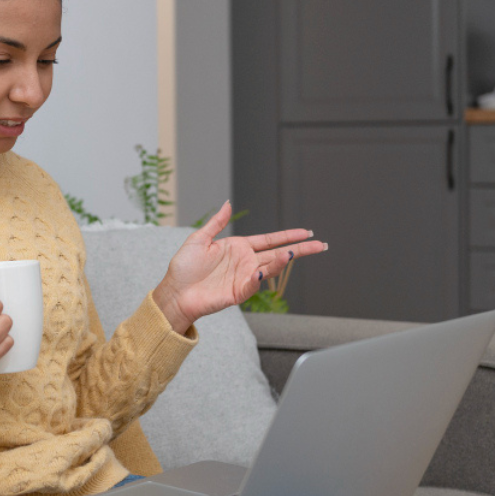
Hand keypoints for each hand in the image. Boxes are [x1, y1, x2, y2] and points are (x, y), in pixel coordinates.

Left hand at [152, 202, 327, 333]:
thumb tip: (228, 203)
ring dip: (282, 261)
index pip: (269, 240)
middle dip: (299, 250)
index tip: (306, 232)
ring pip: (270, 268)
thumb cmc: (184, 268)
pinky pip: (253, 284)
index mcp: (238, 247)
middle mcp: (245, 262)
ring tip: (293, 253)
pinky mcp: (238, 292)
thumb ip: (217, 222)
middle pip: (278, 254)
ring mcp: (244, 277)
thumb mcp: (199, 239)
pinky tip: (262, 270)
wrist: (175, 292)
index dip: (287, 236)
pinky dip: (259, 278)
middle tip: (320, 245)